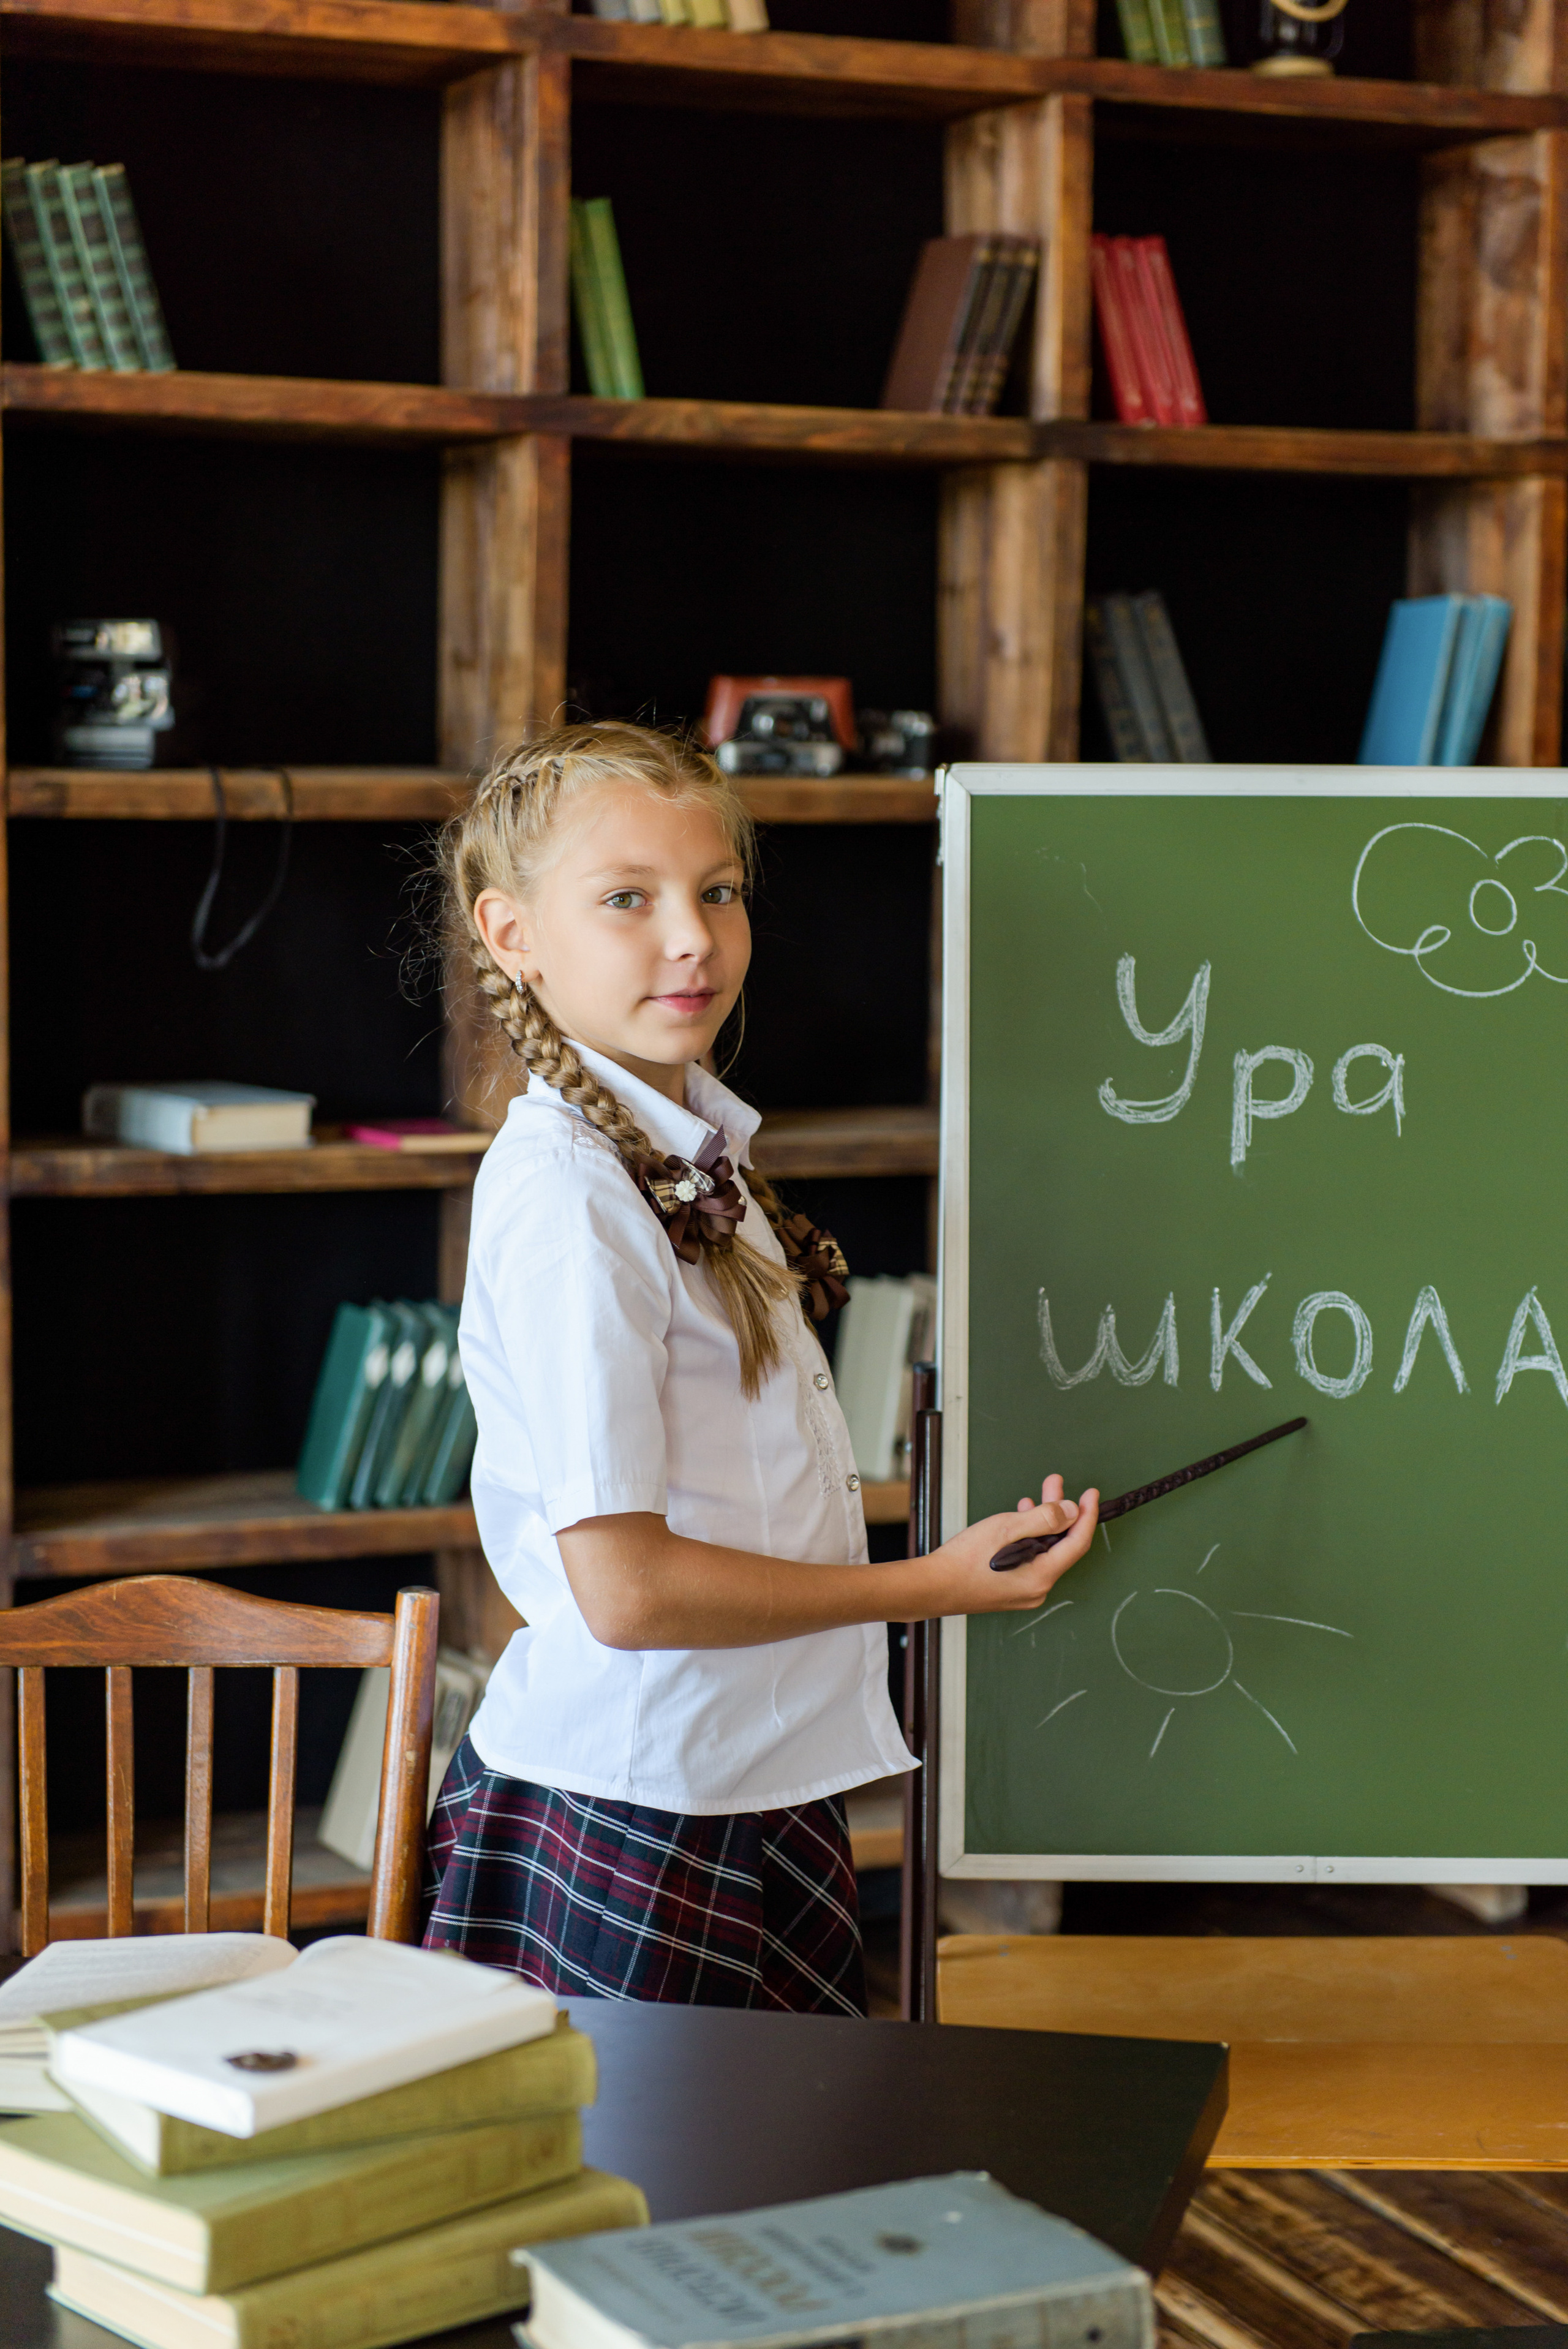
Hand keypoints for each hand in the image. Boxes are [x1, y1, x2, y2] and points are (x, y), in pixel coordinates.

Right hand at [928, 1474, 1099, 1615]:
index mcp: (1042, 1576)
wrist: (933, 1586)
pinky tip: (1019, 1520)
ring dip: (1043, 1522)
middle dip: (1060, 1512)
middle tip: (1055, 1484)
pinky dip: (1031, 1537)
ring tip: (1035, 1495)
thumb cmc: (965, 1559)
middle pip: (1061, 1545)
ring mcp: (1024, 1592)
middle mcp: (1038, 1588)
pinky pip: (1032, 1559)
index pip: (1077, 1543)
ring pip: (1045, 1551)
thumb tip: (1072, 1511)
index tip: (1091, 1494)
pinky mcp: (1011, 1589)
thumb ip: (1044, 1518)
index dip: (1087, 1516)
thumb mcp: (1007, 1529)